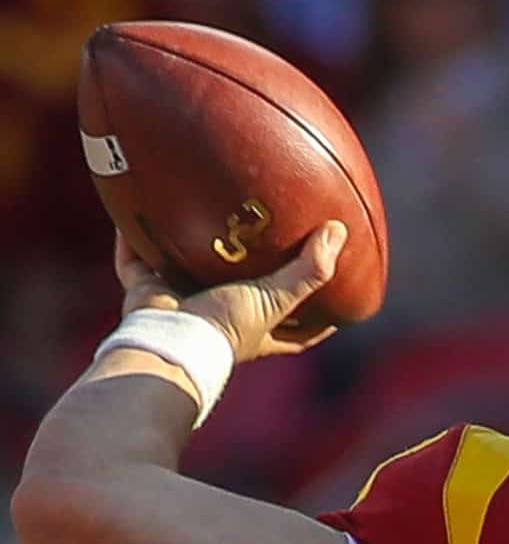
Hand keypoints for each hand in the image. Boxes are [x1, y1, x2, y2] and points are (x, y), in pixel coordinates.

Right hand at [113, 220, 346, 361]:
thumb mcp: (274, 300)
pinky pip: (135, 258)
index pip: (298, 332)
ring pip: (188, 274)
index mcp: (255, 332)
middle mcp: (219, 320)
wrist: (166, 340)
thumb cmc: (224, 328)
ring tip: (202, 218)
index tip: (341, 304)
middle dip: (252, 277)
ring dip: (192, 251)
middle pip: (243, 298)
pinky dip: (133, 237)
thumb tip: (338, 232)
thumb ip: (307, 272)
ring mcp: (182, 305)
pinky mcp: (146, 292)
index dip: (319, 320)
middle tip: (266, 247)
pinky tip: (138, 204)